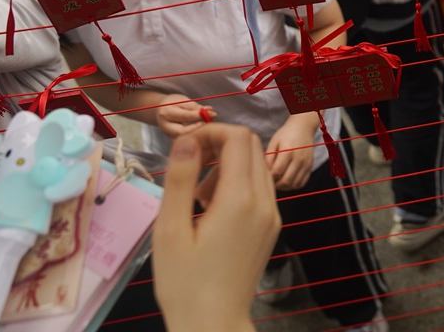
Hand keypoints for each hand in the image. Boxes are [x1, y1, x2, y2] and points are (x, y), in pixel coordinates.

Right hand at [153, 124, 279, 331]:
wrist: (214, 324)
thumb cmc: (185, 283)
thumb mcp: (170, 230)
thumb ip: (180, 180)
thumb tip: (187, 140)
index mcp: (240, 199)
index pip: (238, 138)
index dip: (210, 131)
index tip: (183, 148)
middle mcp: (265, 202)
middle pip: (252, 146)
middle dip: (218, 144)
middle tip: (187, 168)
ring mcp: (273, 214)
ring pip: (257, 166)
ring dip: (227, 165)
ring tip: (196, 197)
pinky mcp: (272, 227)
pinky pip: (259, 188)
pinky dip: (237, 184)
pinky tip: (211, 211)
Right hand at [156, 94, 214, 139]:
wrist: (160, 111)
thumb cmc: (173, 104)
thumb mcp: (183, 100)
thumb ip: (196, 107)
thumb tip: (210, 112)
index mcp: (167, 113)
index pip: (185, 116)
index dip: (200, 116)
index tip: (214, 114)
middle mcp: (165, 127)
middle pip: (183, 133)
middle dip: (199, 129)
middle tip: (211, 125)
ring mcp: (168, 137)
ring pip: (185, 141)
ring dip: (199, 136)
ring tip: (209, 129)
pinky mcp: (173, 143)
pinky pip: (186, 144)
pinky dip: (196, 140)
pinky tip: (205, 135)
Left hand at [265, 113, 316, 190]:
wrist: (303, 128)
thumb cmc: (285, 134)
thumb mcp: (274, 143)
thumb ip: (269, 158)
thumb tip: (265, 173)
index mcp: (288, 151)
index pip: (277, 172)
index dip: (269, 177)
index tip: (265, 176)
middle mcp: (299, 159)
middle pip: (286, 181)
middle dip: (276, 184)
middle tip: (271, 181)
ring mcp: (306, 164)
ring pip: (295, 184)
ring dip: (285, 186)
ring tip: (278, 181)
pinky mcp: (310, 167)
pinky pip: (302, 183)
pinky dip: (294, 185)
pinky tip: (287, 180)